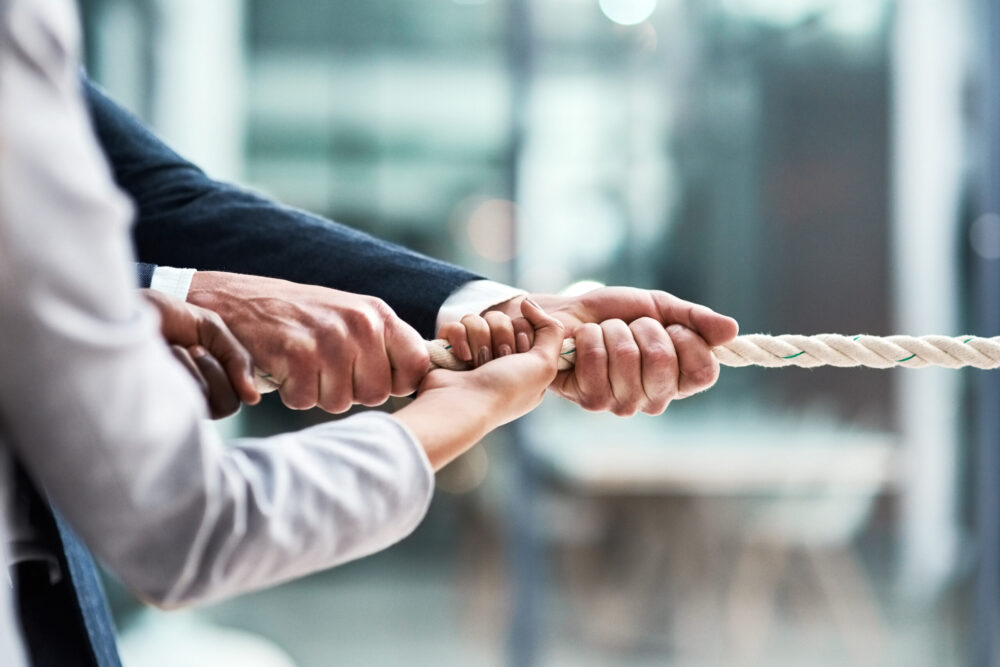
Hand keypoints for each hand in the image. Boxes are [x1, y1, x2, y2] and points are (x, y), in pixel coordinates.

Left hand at [140, 289, 259, 418]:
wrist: (125, 310)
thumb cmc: (164, 317)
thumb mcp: (211, 329)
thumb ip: (238, 359)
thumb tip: (253, 397)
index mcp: (208, 377)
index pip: (238, 393)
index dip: (232, 370)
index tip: (203, 346)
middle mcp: (195, 395)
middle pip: (230, 404)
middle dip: (215, 370)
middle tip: (193, 348)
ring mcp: (179, 404)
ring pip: (213, 404)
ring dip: (197, 369)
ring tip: (174, 349)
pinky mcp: (164, 409)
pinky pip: (193, 401)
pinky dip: (183, 372)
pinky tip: (163, 358)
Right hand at [187, 272, 429, 411]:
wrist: (235, 302)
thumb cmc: (296, 316)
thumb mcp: (347, 316)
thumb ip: (382, 342)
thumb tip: (417, 379)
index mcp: (377, 314)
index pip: (417, 364)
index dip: (397, 382)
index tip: (374, 379)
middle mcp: (359, 324)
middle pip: (377, 394)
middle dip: (350, 392)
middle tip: (324, 370)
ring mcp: (329, 339)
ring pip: (340, 402)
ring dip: (317, 393)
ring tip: (302, 365)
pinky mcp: (298, 355)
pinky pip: (306, 402)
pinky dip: (291, 394)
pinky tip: (283, 369)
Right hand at [396, 299, 563, 469]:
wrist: (463, 406)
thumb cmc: (506, 391)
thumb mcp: (545, 365)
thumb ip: (552, 331)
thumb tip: (528, 303)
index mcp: (522, 365)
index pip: (524, 325)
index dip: (523, 335)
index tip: (519, 357)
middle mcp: (497, 359)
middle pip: (501, 319)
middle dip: (501, 337)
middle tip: (498, 361)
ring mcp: (471, 355)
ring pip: (477, 319)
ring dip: (479, 339)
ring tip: (476, 363)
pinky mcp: (449, 351)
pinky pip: (455, 325)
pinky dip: (457, 338)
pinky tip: (461, 357)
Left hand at [487, 287, 738, 415]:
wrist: (566, 314)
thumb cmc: (614, 314)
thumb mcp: (659, 307)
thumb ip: (695, 318)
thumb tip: (732, 330)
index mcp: (678, 379)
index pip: (704, 372)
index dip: (688, 342)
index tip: (672, 326)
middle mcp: (655, 398)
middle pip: (664, 363)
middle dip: (644, 330)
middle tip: (631, 326)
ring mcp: (624, 403)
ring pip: (628, 360)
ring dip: (613, 332)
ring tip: (605, 333)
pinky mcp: (593, 401)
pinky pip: (598, 363)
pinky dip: (590, 339)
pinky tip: (584, 342)